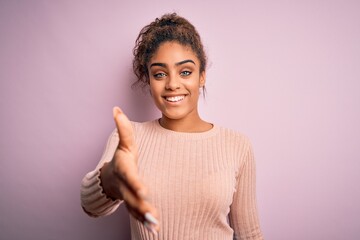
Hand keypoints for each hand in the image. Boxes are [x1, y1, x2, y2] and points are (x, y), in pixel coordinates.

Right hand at [100, 107, 158, 233]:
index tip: (144, 190)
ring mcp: (126, 196)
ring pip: (134, 208)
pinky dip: (145, 222)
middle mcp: (123, 185)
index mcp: (123, 169)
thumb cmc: (121, 158)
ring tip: (156, 225)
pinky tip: (156, 228)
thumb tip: (116, 109)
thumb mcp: (124, 144)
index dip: (135, 183)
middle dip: (141, 206)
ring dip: (144, 217)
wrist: (110, 178)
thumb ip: (123, 128)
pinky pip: (137, 214)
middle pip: (132, 196)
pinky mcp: (131, 204)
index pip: (129, 176)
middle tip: (152, 214)